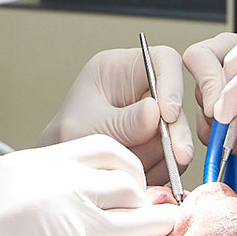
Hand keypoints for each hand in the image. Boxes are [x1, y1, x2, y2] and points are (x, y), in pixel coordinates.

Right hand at [0, 135, 181, 235]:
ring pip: (140, 217)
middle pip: (129, 182)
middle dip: (147, 197)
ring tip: (167, 229)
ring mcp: (69, 226)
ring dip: (159, 224)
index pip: (105, 148)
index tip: (135, 180)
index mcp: (37, 162)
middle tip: (154, 208)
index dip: (130, 166)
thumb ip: (38, 184)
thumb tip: (75, 191)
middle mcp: (59, 186)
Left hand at [40, 47, 193, 186]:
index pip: (162, 60)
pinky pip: (173, 157)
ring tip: (134, 169)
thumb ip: (122, 121)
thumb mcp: (89, 127)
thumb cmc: (64, 139)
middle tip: (176, 156)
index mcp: (120, 68)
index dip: (172, 84)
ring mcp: (151, 118)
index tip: (168, 115)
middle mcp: (140, 89)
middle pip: (176, 101)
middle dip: (176, 133)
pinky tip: (141, 175)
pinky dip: (161, 169)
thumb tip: (155, 113)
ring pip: (177, 134)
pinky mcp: (157, 143)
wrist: (59, 171)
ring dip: (163, 156)